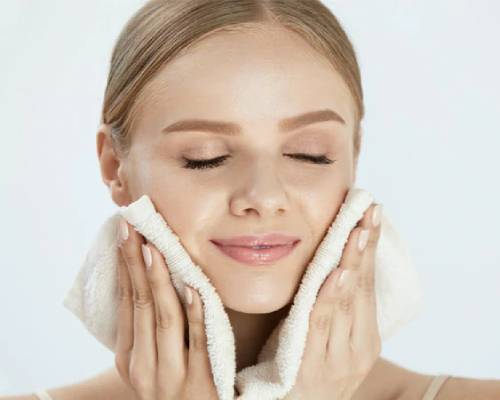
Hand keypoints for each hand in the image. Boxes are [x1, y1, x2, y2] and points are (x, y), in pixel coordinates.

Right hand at [114, 217, 218, 399]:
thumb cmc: (172, 388)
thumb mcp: (149, 362)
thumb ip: (146, 329)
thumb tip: (145, 278)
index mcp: (128, 358)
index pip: (126, 303)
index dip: (125, 267)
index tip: (127, 235)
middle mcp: (143, 367)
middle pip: (140, 304)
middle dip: (136, 263)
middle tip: (135, 228)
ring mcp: (171, 377)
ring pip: (164, 319)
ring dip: (159, 280)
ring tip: (156, 248)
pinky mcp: (201, 385)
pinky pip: (198, 343)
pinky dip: (194, 314)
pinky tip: (192, 288)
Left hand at [284, 203, 382, 399]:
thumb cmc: (309, 370)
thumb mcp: (328, 339)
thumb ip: (331, 307)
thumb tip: (333, 262)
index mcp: (364, 337)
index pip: (367, 283)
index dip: (369, 248)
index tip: (371, 214)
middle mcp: (358, 348)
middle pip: (361, 288)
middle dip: (364, 247)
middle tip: (368, 211)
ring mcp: (339, 359)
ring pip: (346, 302)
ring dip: (352, 263)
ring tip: (357, 232)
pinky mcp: (314, 368)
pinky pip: (321, 326)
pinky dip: (330, 298)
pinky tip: (337, 274)